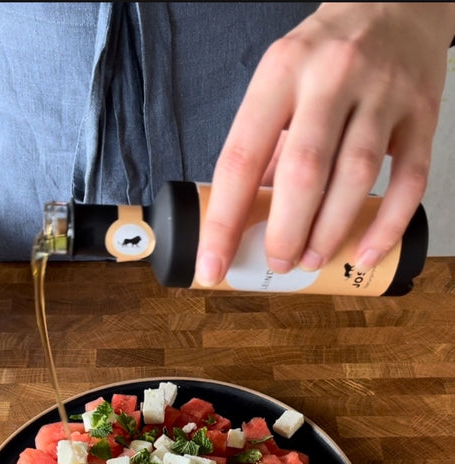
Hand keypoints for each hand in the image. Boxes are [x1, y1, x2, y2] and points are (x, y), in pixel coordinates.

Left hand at [195, 2, 454, 285]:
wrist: (397, 3)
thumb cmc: (325, 56)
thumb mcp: (281, 83)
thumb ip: (267, 146)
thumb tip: (247, 221)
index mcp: (280, 73)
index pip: (241, 157)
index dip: (223, 221)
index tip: (213, 265)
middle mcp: (331, 78)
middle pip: (303, 171)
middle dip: (285, 232)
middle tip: (278, 263)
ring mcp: (382, 94)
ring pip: (355, 177)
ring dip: (329, 231)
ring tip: (312, 259)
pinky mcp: (422, 113)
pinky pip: (409, 180)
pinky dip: (387, 225)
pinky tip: (364, 252)